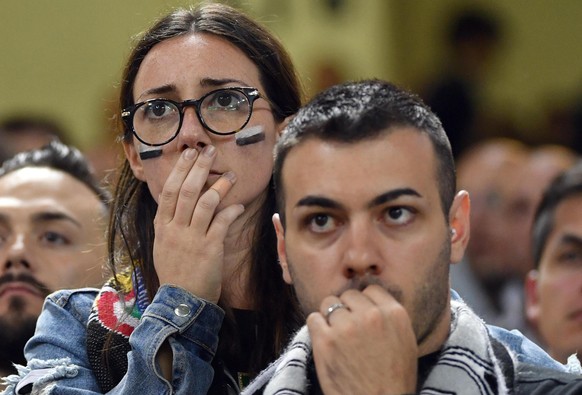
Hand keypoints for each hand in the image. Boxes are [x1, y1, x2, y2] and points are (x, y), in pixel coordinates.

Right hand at [153, 146, 244, 302]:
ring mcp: (192, 238)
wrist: (180, 301)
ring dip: (220, 186)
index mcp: (162, 226)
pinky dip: (231, 211)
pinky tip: (238, 205)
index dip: (180, 170)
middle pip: (187, 190)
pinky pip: (222, 222)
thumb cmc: (175, 273)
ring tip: (231, 175)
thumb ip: (170, 224)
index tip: (188, 154)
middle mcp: (175, 229)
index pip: (169, 190)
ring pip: (206, 202)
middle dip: (199, 168)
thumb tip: (177, 203)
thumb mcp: (163, 246)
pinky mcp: (209, 248)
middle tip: (209, 151)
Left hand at [307, 285, 417, 394]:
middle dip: (346, 309)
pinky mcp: (325, 341)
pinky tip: (325, 342)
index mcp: (394, 314)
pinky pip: (313, 319)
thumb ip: (390, 317)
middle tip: (348, 329)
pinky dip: (317, 328)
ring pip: (328, 304)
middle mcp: (371, 316)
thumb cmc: (394, 380)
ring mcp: (346, 327)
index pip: (371, 289)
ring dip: (330, 318)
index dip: (364, 302)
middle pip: (348, 295)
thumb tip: (371, 300)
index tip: (361, 315)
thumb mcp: (405, 342)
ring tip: (337, 337)